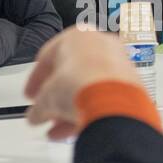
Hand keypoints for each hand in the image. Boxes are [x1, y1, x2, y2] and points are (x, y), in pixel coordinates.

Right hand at [25, 29, 140, 140]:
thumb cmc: (81, 86)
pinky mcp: (130, 84)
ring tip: (60, 127)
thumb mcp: (46, 97)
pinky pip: (104, 97)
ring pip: (89, 87)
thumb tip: (37, 114)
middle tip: (48, 111)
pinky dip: (91, 110)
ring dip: (72, 107)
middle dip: (58, 96)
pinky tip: (78, 127)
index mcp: (77, 35)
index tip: (32, 94)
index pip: (48, 57)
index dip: (36, 80)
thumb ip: (38, 104)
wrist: (112, 102)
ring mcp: (118, 63)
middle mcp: (100, 45)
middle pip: (72, 73)